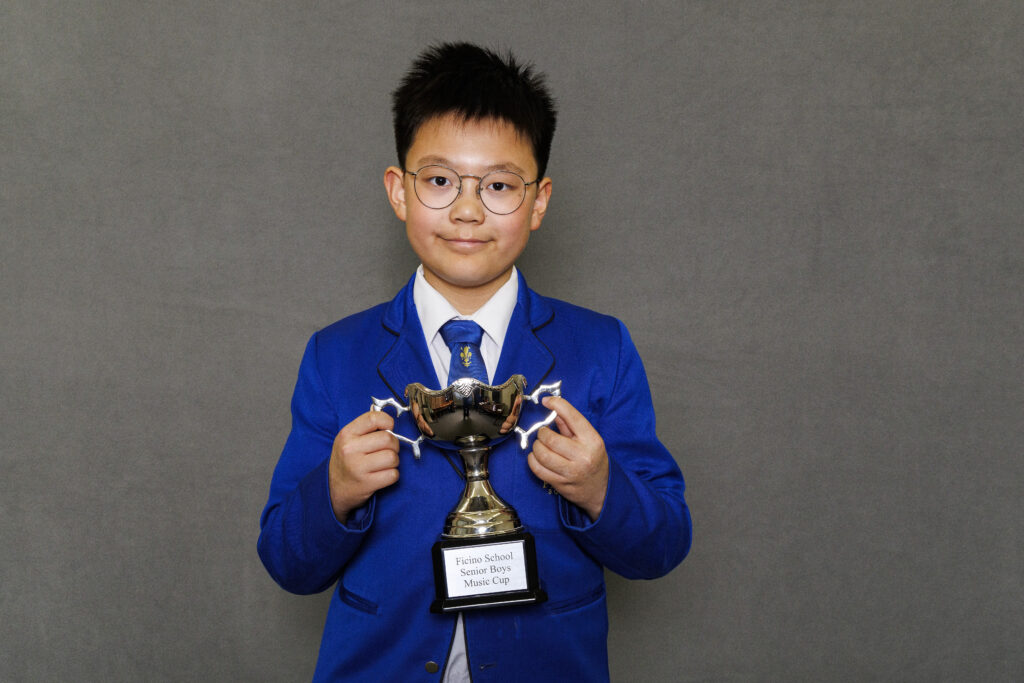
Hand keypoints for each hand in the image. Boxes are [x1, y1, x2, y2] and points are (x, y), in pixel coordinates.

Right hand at [328, 411, 399, 521]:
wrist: (332, 488)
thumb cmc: (346, 460)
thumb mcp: (348, 439)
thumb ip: (366, 428)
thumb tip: (390, 423)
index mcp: (346, 434)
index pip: (374, 418)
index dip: (388, 422)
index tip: (388, 429)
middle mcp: (350, 449)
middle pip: (388, 439)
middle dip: (393, 445)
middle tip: (386, 450)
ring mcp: (358, 467)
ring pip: (393, 457)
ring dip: (393, 461)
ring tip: (383, 464)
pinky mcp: (366, 483)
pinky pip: (393, 474)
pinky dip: (392, 475)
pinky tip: (382, 475)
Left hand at [528, 396, 608, 521]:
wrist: (602, 490)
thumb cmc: (594, 460)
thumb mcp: (590, 439)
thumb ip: (571, 424)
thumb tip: (553, 407)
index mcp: (592, 440)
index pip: (572, 417)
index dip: (557, 405)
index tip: (546, 401)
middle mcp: (583, 456)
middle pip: (550, 439)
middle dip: (542, 433)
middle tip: (543, 433)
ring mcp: (571, 472)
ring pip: (542, 455)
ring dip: (536, 447)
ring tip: (540, 446)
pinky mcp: (560, 484)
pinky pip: (538, 470)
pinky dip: (532, 460)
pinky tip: (536, 457)